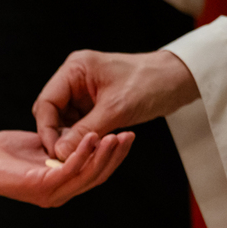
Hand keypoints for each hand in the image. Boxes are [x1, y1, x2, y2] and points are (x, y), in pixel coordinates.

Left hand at [0, 129, 133, 207]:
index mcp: (61, 182)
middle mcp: (59, 192)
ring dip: (104, 155)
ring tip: (116, 135)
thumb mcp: (41, 143)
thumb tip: (84, 130)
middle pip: (97, 176)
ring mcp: (50, 193)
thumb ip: (63, 140)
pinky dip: (82, 154)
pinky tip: (93, 136)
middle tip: (130, 134)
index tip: (127, 134)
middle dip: (115, 156)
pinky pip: (68, 170)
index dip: (113, 156)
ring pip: (86, 176)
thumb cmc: (5, 153)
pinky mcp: (39, 188)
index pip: (95, 172)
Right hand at [32, 49, 198, 159]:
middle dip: (58, 136)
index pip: (46, 103)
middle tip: (67, 156)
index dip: (47, 130)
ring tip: (83, 153)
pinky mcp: (92, 104)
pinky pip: (78, 125)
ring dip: (72, 139)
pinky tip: (92, 147)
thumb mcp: (116, 109)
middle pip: (51, 114)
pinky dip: (83, 138)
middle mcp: (74, 79)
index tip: (55, 151)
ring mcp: (82, 92)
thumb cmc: (152, 83)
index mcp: (74, 70)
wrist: (180, 79)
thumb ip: (84, 131)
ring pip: (63, 122)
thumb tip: (59, 152)